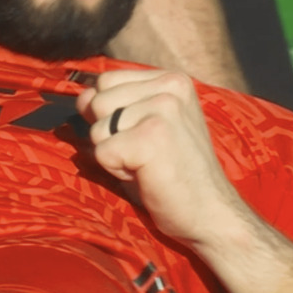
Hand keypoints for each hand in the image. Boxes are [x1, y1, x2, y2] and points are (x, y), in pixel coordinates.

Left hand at [76, 69, 247, 245]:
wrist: (210, 213)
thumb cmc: (174, 174)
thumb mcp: (145, 127)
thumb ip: (115, 106)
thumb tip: (82, 96)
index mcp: (172, 79)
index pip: (107, 80)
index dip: (112, 114)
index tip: (144, 137)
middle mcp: (170, 86)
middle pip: (97, 100)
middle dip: (110, 134)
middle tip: (145, 155)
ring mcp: (163, 108)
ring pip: (97, 128)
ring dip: (114, 154)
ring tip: (147, 165)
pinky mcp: (152, 136)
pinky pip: (102, 153)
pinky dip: (116, 171)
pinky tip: (146, 176)